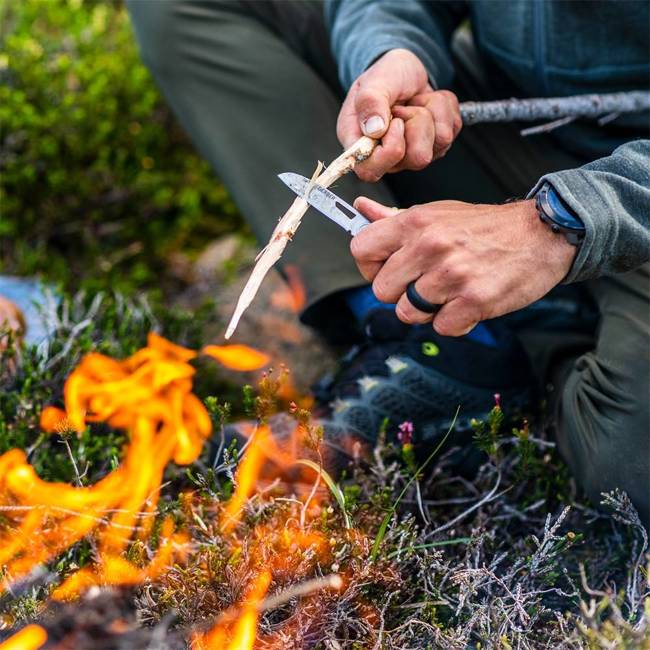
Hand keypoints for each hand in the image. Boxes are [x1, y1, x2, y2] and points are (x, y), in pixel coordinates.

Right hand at [337, 49, 461, 181]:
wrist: (406, 70)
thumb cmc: (383, 78)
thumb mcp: (372, 82)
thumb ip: (369, 103)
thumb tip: (374, 129)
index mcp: (360, 146)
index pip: (371, 172)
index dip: (390, 151)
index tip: (396, 122)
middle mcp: (387, 157)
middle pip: (416, 158)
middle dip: (416, 122)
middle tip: (402, 107)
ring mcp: (413, 154)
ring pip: (439, 143)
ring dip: (431, 112)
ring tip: (414, 102)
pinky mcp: (436, 146)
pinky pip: (452, 130)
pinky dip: (444, 108)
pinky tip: (426, 103)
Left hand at [350, 197, 577, 335]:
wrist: (542, 233)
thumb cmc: (485, 227)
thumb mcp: (437, 213)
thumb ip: (396, 218)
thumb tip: (360, 209)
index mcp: (415, 222)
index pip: (361, 250)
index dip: (370, 266)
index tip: (388, 269)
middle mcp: (429, 246)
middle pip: (382, 290)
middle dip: (400, 293)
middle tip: (426, 284)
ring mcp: (451, 274)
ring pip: (408, 313)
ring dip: (427, 310)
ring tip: (450, 292)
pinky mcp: (473, 299)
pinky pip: (441, 327)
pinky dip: (454, 321)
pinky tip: (468, 302)